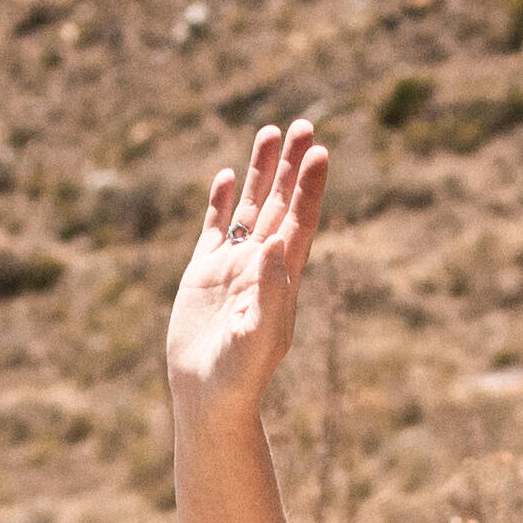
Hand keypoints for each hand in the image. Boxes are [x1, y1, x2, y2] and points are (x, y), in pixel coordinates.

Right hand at [162, 121, 329, 419]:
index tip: (318, 152)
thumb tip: (276, 243)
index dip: (309, 187)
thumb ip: (268, 292)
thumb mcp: (256, 336)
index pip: (300, 221)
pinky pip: (215, 229)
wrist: (209, 397)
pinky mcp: (203, 274)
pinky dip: (221, 203)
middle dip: (291, 166)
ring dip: (260, 172)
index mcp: (282, 277)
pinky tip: (226, 176)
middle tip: (303, 124)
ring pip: (250, 207)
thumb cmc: (239, 376)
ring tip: (269, 130)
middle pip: (280, 203)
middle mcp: (262, 264)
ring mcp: (233, 266)